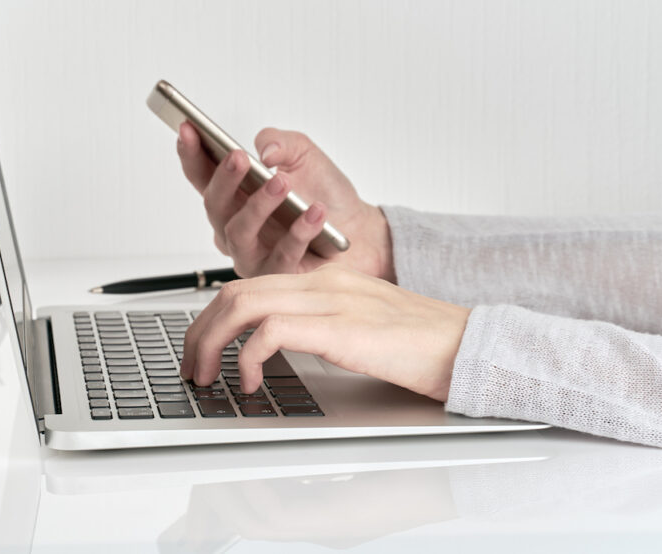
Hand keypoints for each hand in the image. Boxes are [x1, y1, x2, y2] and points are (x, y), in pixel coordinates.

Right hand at [176, 123, 393, 280]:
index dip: (190, 153)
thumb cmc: (324, 193)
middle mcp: (236, 226)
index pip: (202, 175)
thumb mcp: (303, 154)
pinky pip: (281, 256)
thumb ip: (280, 142)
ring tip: (282, 183)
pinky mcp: (277, 276)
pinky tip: (315, 213)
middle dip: (223, 179)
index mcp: (234, 195)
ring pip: (239, 234)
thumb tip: (265, 152)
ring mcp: (253, 254)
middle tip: (238, 158)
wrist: (361, 229)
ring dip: (259, 205)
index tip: (187, 128)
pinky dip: (299, 232)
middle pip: (214, 206)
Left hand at [179, 265, 470, 402]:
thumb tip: (275, 345)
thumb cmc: (421, 343)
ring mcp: (331, 300)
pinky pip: (272, 330)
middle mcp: (323, 282)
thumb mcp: (359, 325)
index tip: (202, 348)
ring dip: (212, 342)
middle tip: (191, 366)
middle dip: (200, 330)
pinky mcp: (341, 327)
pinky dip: (249, 357)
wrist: (469, 345)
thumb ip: (319, 324)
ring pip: (243, 304)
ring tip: (209, 376)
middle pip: (235, 291)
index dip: (213, 317)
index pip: (250, 283)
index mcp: (326, 279)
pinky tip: (252, 382)